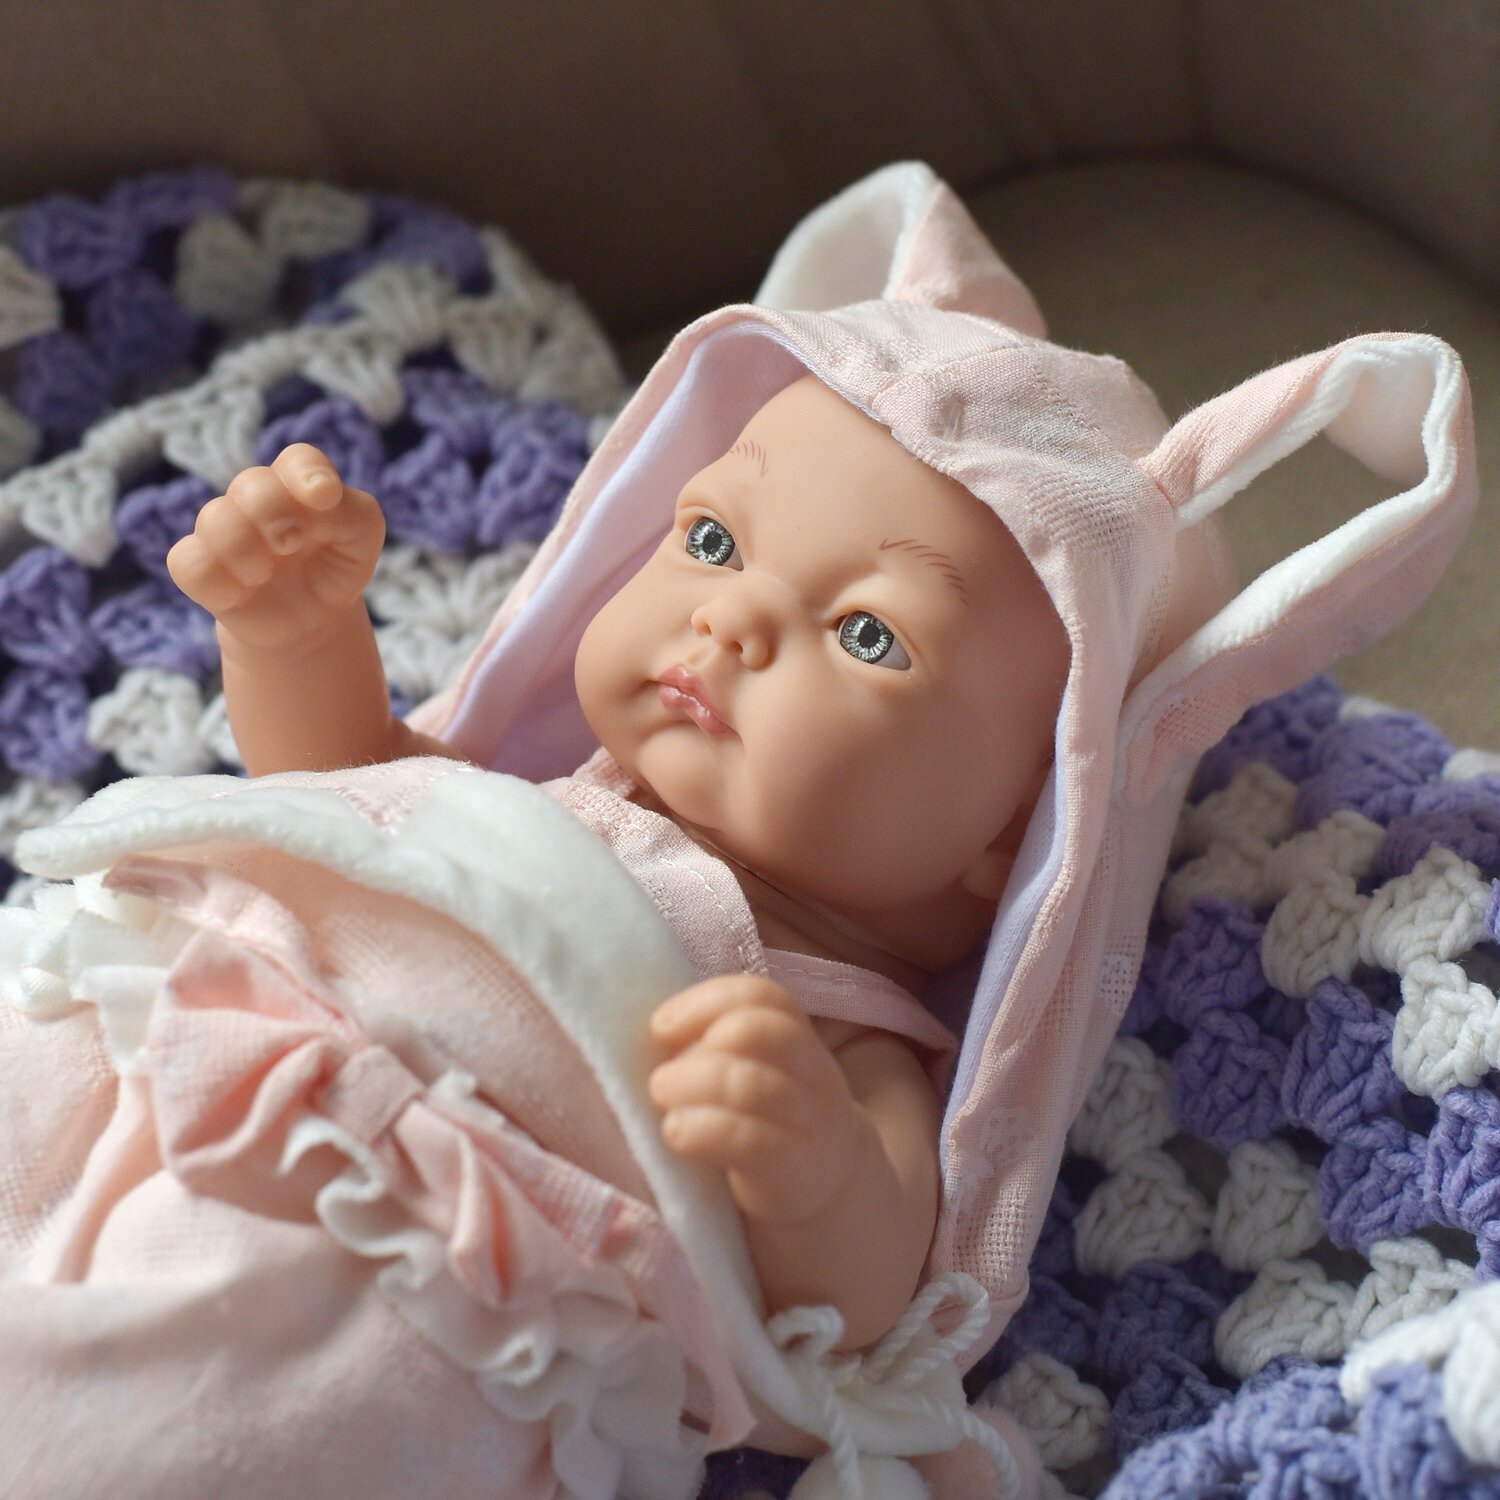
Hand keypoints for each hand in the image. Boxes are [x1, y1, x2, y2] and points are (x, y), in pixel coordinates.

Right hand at [165, 443, 385, 650]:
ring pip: (215, 519)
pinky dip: (220, 584)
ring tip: (265, 575)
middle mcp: (255, 498)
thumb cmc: (334, 568)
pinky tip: (240, 594)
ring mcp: (221, 528)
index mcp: (298, 484)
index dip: (307, 473)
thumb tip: (319, 498)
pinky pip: (190, 563)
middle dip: (276, 517)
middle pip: (250, 484)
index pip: (298, 459)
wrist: (311, 620)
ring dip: (247, 553)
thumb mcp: (361, 541)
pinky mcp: (197, 565)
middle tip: (292, 546)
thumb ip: (355, 513)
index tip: (324, 497)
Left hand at [648, 975, 867, 1225]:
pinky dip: (701, 1130)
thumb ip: (711, 1044)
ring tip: (663, 1102)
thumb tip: (656, 1033)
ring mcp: (809, 1121)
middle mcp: (812, 1072)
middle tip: (661, 1079)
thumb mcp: (750, 1068)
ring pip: (752, 1085)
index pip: (761, 996)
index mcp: (797, 1037)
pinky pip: (749, 1141)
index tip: (661, 1028)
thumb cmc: (763, 1115)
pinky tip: (676, 1132)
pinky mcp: (793, 1170)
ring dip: (691, 1087)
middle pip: (760, 1031)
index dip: (704, 1002)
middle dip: (698, 1046)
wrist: (821, 1182)